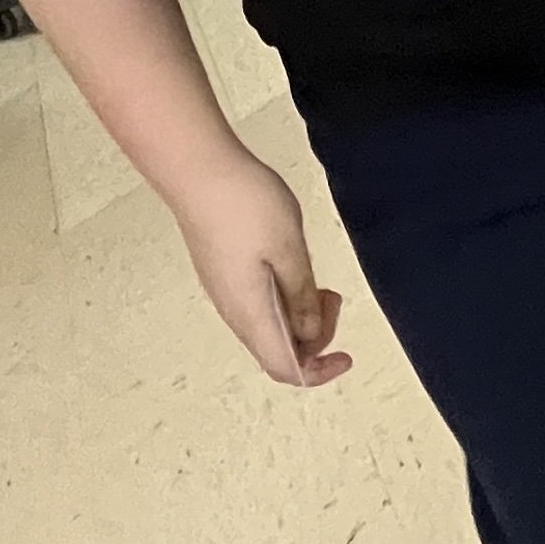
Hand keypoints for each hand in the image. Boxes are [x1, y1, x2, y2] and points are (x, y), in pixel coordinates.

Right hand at [171, 152, 352, 386]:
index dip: (318, 372)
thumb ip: (302, 295)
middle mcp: (234, 311)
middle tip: (332, 296)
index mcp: (252, 312)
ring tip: (316, 278)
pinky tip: (293, 265)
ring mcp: (225, 291)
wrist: (199, 171)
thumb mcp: (290, 248)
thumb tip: (312, 333)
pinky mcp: (222, 271)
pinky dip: (284, 298)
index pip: (285, 368)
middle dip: (315, 336)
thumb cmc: (245, 205)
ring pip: (268, 326)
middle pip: (278, 350)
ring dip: (299, 315)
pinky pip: (257, 304)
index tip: (345, 355)